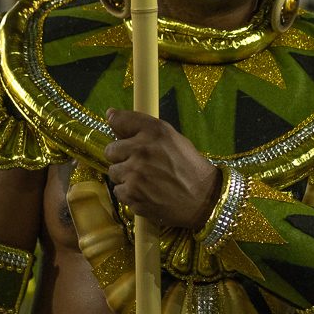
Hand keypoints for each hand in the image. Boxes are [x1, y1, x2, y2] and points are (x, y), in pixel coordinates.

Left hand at [105, 108, 220, 228]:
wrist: (203, 198)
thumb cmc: (189, 166)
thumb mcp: (172, 137)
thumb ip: (143, 127)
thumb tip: (110, 115)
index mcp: (154, 132)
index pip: (120, 120)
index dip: (116, 124)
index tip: (119, 131)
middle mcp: (141, 150)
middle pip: (110, 150)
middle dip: (121, 157)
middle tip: (138, 163)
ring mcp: (135, 174)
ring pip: (113, 172)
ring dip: (124, 176)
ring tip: (145, 180)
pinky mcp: (132, 195)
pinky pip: (118, 191)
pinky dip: (129, 193)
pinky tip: (145, 192)